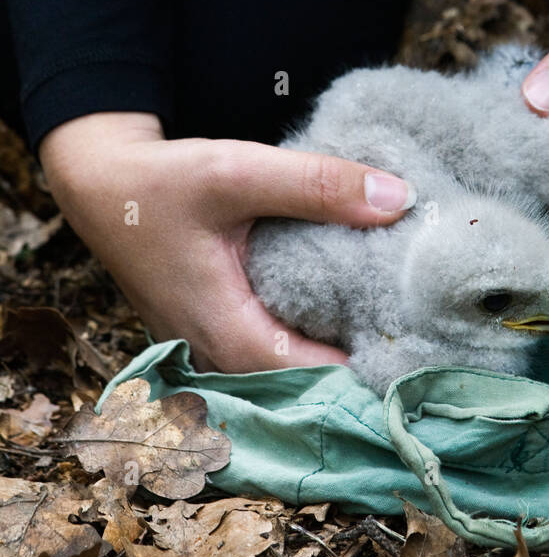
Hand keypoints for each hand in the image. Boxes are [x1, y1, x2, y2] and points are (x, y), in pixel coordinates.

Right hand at [39, 112, 415, 372]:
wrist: (101, 185)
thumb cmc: (161, 183)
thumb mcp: (239, 172)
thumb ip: (317, 184)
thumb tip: (400, 199)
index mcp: (229, 333)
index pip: (319, 383)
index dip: (378, 370)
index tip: (435, 349)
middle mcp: (223, 356)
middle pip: (314, 385)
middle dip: (372, 362)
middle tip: (437, 336)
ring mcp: (220, 349)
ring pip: (297, 370)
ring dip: (346, 350)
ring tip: (410, 323)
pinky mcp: (222, 330)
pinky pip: (281, 349)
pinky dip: (319, 334)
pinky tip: (359, 307)